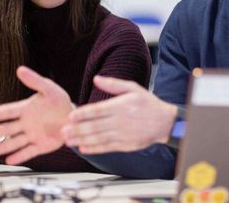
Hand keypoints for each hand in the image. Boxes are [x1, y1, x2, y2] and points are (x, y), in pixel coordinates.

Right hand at [0, 66, 72, 164]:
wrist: (74, 117)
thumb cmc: (59, 101)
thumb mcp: (49, 89)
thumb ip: (35, 81)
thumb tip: (20, 69)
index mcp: (25, 109)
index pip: (7, 111)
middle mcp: (25, 123)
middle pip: (7, 129)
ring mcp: (32, 135)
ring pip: (15, 142)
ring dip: (3, 147)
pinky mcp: (41, 146)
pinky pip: (29, 152)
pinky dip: (20, 156)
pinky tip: (9, 160)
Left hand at [62, 76, 177, 153]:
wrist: (165, 122)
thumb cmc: (147, 103)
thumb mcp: (133, 88)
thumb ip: (113, 84)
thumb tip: (96, 78)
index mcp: (120, 106)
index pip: (97, 110)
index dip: (83, 114)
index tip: (71, 116)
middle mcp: (120, 121)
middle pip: (95, 126)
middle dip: (77, 129)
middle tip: (63, 131)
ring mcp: (122, 134)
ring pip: (98, 138)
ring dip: (81, 139)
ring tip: (68, 140)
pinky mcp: (125, 145)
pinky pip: (107, 147)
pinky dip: (94, 149)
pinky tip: (83, 148)